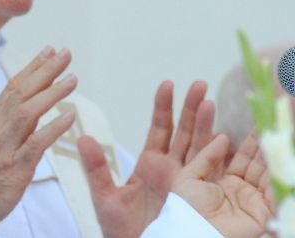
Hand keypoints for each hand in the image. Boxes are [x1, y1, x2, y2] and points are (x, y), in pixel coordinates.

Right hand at [0, 47, 76, 226]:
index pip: (14, 87)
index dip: (32, 68)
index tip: (49, 51)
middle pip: (22, 92)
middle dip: (45, 70)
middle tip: (65, 53)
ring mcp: (7, 147)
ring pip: (29, 112)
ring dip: (52, 93)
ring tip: (72, 78)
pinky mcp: (16, 167)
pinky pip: (36, 144)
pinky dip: (53, 129)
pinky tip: (70, 116)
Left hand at [78, 81, 214, 237]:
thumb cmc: (119, 230)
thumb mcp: (104, 197)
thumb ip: (95, 168)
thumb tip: (82, 137)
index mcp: (149, 164)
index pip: (159, 128)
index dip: (164, 107)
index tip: (168, 84)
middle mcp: (170, 169)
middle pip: (184, 132)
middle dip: (191, 108)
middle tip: (199, 84)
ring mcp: (186, 183)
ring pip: (199, 148)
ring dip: (205, 126)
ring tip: (209, 102)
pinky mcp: (197, 199)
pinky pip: (211, 174)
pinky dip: (218, 156)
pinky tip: (225, 138)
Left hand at [172, 132, 273, 237]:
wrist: (193, 233)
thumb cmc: (185, 208)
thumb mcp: (189, 176)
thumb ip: (206, 157)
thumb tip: (223, 136)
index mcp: (220, 181)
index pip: (238, 157)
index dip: (246, 142)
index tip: (253, 123)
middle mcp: (238, 189)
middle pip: (254, 163)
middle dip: (262, 144)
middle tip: (269, 123)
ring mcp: (251, 200)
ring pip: (265, 173)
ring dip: (271, 155)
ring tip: (277, 134)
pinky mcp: (262, 212)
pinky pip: (273, 191)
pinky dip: (277, 175)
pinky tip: (279, 158)